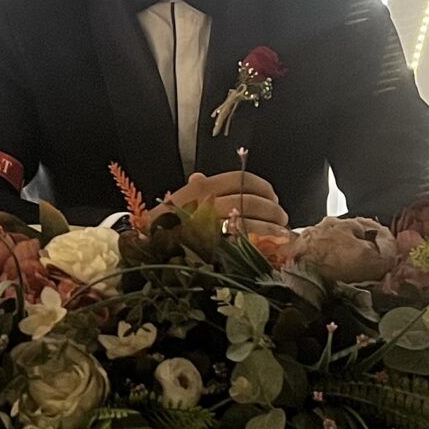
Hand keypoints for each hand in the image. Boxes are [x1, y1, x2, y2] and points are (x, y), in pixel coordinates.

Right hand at [166, 169, 289, 238]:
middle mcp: (206, 202)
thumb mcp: (176, 204)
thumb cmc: (163, 228)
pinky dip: (264, 240)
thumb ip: (193, 190)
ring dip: (272, 224)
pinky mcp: (214, 247)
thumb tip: (198, 176)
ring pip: (251, 218)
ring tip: (281, 229)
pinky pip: (246, 240)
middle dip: (272, 207)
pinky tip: (273, 243)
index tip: (272, 195)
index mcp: (200, 188)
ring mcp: (210, 225)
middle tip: (281, 215)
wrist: (146, 252)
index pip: (240, 179)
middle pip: (250, 199)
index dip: (261, 186)